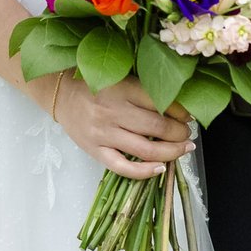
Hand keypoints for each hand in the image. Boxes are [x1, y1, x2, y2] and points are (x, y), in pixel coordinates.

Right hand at [45, 73, 192, 178]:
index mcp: (123, 89)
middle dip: (179, 133)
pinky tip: (160, 168)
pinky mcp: (95, 151)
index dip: (181, 112)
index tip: (189, 116)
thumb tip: (180, 108)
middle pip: (157, 126)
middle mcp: (114, 111)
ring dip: (171, 152)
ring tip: (183, 149)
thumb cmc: (97, 85)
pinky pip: (123, 167)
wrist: (61, 94)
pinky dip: (144, 171)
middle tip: (187, 134)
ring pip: (145, 149)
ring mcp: (104, 134)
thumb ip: (146, 91)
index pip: (161, 103)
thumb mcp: (123, 79)